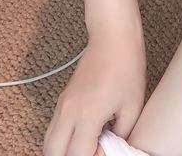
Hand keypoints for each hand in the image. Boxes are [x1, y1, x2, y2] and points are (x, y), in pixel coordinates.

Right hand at [43, 20, 146, 155]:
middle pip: (53, 152)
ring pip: (49, 140)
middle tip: (92, 151)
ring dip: (63, 149)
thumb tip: (114, 148)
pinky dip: (63, 138)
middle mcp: (68, 111)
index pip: (78, 154)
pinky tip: (85, 133)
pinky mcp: (62, 98)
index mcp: (88, 114)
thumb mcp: (132, 106)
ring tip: (88, 144)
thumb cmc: (126, 67)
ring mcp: (62, 104)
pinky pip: (54, 127)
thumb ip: (122, 134)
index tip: (106, 151)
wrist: (113, 37)